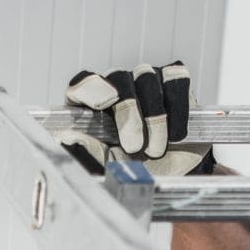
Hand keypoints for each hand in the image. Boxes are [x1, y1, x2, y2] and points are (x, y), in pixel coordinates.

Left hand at [58, 61, 213, 177]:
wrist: (166, 171)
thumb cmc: (130, 166)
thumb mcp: (107, 164)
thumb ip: (90, 150)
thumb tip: (71, 137)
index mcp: (89, 102)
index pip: (83, 84)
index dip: (93, 89)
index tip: (106, 103)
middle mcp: (115, 84)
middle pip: (118, 78)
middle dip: (128, 114)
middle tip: (134, 147)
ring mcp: (143, 77)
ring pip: (147, 78)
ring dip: (155, 118)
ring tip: (155, 150)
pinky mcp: (172, 79)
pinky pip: (176, 79)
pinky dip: (178, 109)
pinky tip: (175, 135)